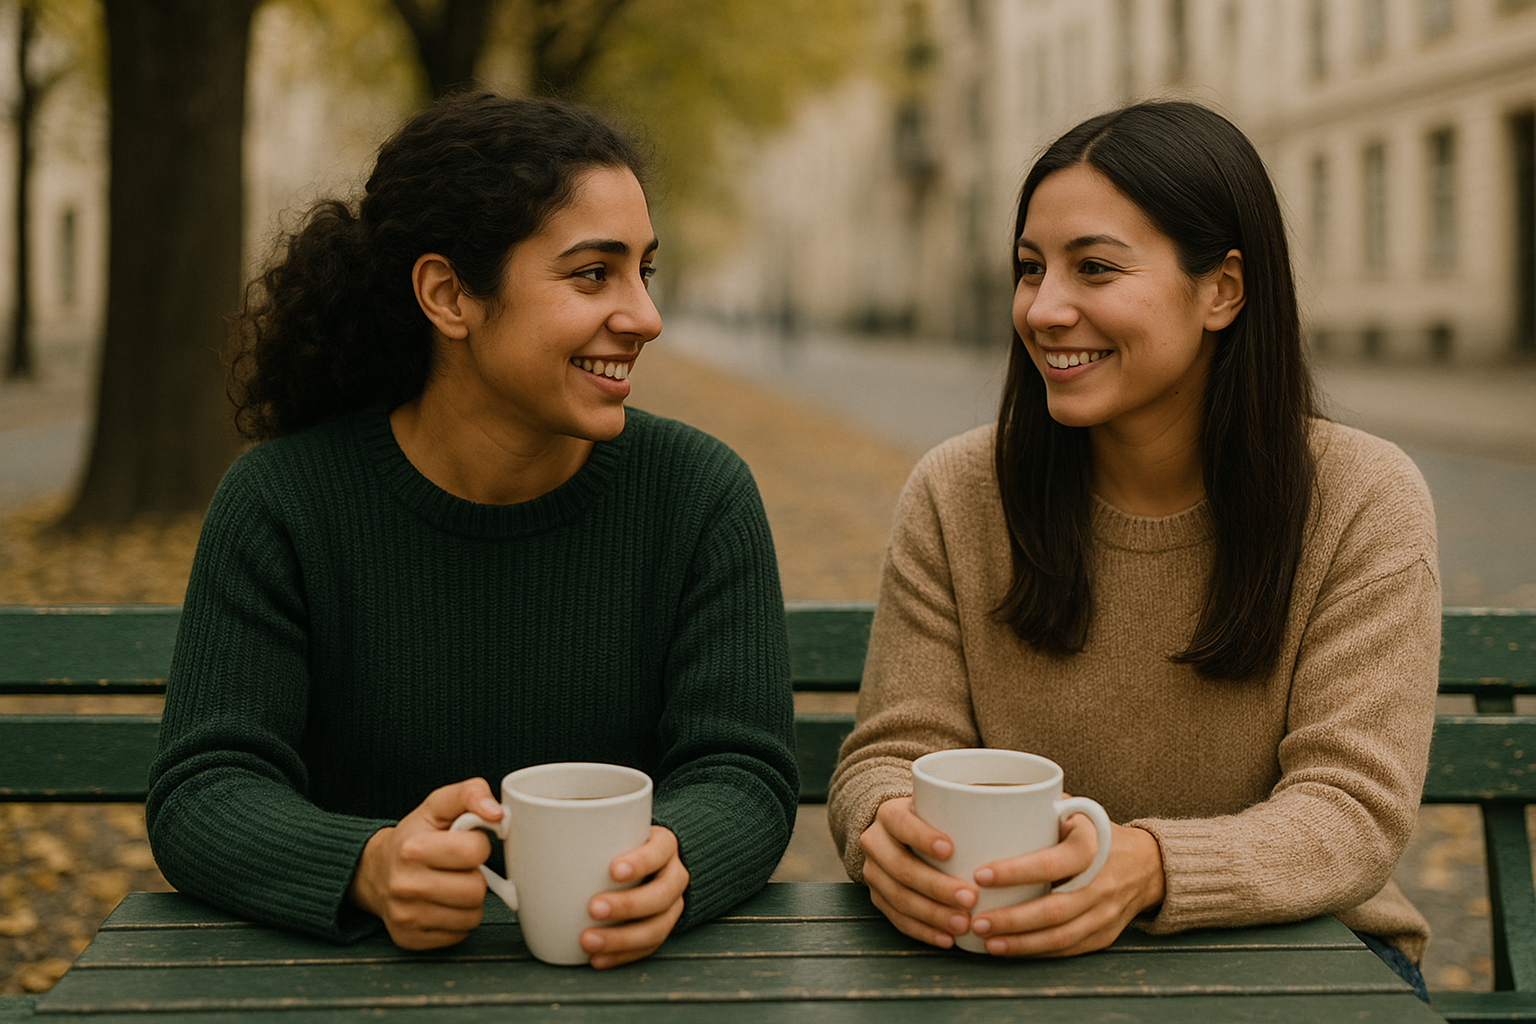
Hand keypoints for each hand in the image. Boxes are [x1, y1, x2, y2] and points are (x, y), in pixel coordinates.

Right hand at [347, 778, 501, 949]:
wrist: (375, 871)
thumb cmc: (414, 836)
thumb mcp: (438, 805)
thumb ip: (470, 794)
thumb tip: (497, 813)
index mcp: (413, 849)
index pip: (475, 852)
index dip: (478, 846)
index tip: (465, 844)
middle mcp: (405, 885)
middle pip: (476, 890)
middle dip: (475, 876)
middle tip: (458, 868)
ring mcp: (406, 916)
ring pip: (471, 917)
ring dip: (469, 901)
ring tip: (451, 885)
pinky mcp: (410, 939)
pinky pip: (459, 935)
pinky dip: (457, 920)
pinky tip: (442, 904)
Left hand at [579, 825, 688, 968]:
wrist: (643, 864)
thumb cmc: (615, 842)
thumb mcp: (605, 827)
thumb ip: (574, 827)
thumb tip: (524, 825)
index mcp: (662, 845)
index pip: (659, 851)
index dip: (641, 862)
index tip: (612, 870)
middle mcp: (673, 875)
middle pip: (661, 894)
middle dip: (628, 905)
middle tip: (593, 908)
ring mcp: (671, 905)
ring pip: (658, 927)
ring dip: (622, 939)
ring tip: (588, 941)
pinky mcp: (661, 928)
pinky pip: (647, 948)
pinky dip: (621, 956)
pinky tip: (597, 958)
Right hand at [857, 797, 977, 948]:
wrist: (897, 832)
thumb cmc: (933, 818)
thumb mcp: (940, 804)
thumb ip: (965, 806)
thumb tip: (1014, 808)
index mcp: (890, 814)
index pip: (902, 824)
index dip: (922, 837)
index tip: (950, 850)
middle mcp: (875, 842)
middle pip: (902, 868)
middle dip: (936, 887)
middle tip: (970, 898)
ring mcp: (873, 872)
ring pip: (899, 897)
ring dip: (933, 914)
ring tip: (963, 924)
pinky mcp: (877, 897)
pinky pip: (897, 919)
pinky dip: (924, 931)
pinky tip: (947, 938)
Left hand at [968, 818, 1164, 956]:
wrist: (1147, 865)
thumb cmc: (1097, 835)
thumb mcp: (1078, 813)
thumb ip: (1040, 810)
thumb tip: (989, 800)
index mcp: (1092, 847)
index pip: (1051, 864)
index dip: (1015, 872)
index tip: (980, 875)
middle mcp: (1102, 883)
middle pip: (1054, 910)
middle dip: (1011, 919)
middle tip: (977, 920)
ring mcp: (1105, 913)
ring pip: (1060, 936)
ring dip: (1021, 942)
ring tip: (987, 940)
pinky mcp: (1105, 935)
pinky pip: (1068, 949)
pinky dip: (1037, 951)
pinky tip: (1011, 948)